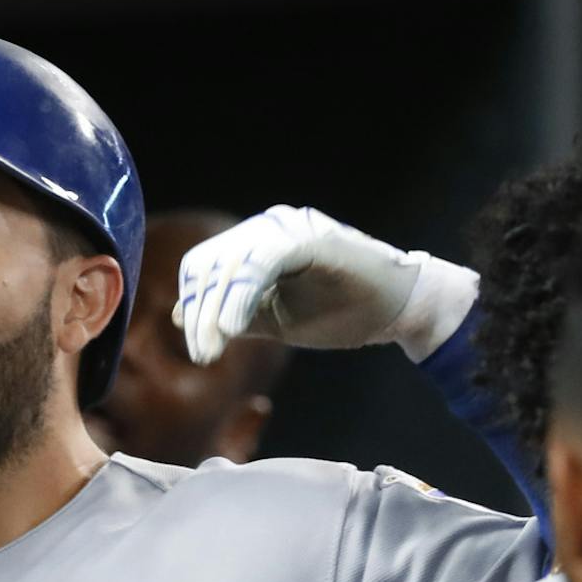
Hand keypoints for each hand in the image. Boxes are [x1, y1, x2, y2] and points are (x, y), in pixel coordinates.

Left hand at [174, 206, 477, 365]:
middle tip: (203, 356)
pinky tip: (235, 328)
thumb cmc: (341, 312)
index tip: (199, 351)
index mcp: (258, 240)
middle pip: (211, 263)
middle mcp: (270, 225)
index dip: (195, 306)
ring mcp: (290, 227)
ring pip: (231, 263)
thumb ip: (231, 312)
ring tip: (214, 351)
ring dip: (216, 312)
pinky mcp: (310, 238)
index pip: (205, 265)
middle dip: (201, 314)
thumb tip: (180, 314)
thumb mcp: (274, 317)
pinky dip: (242, 298)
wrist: (401, 310)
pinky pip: (261, 263)